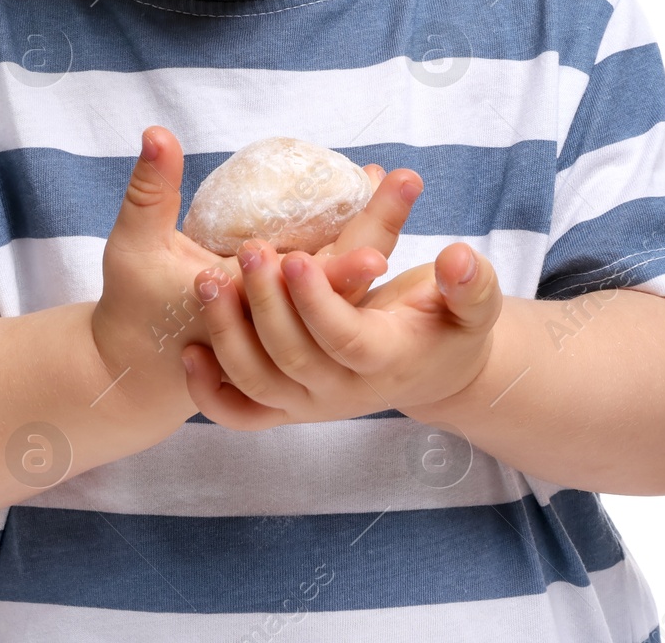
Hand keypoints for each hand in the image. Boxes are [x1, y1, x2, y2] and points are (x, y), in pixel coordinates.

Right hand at [90, 126, 421, 409]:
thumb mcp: (134, 244)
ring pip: (343, 280)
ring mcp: (287, 320)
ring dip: (368, 233)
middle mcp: (277, 321)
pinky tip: (361, 206)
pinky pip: (330, 282)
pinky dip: (350, 247)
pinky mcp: (288, 313)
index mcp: (245, 308)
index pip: (308, 283)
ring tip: (392, 183)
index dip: (345, 258)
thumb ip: (150, 189)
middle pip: (341, 276)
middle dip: (376, 227)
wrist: (139, 365)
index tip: (380, 223)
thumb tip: (156, 131)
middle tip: (406, 181)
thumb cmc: (133, 303)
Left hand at [181, 241, 500, 428]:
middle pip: (293, 358)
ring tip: (207, 280)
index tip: (296, 256)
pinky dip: (209, 392)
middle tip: (248, 250)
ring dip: (227, 336)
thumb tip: (459, 258)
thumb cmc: (451, 326)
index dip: (318, 302)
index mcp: (386, 359)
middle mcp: (343, 391)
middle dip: (265, 304)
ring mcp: (310, 404)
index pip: (345, 338)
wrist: (431, 371)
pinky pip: (239, 414)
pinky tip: (189, 350)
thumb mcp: (476, 304)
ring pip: (257, 385)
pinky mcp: (286, 407)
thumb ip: (472, 284)